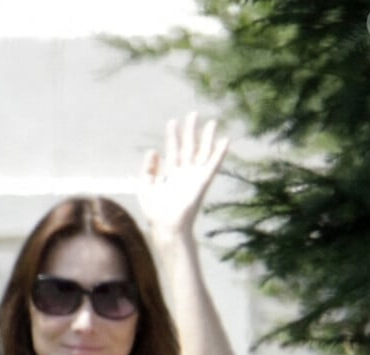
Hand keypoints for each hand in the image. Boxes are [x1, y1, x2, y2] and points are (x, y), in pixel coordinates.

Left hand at [138, 111, 228, 236]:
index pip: (173, 150)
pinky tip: (225, 141)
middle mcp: (184, 173)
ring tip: (212, 123)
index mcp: (170, 174)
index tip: (173, 121)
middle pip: (189, 147)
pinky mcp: (203, 182)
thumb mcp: (145, 187)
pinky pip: (213, 165)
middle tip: (193, 114)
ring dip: (207, 138)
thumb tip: (153, 150)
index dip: (173, 135)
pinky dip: (219, 153)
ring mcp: (194, 177)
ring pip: (202, 153)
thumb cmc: (155, 212)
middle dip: (191, 131)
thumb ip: (148, 168)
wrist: (168, 226)